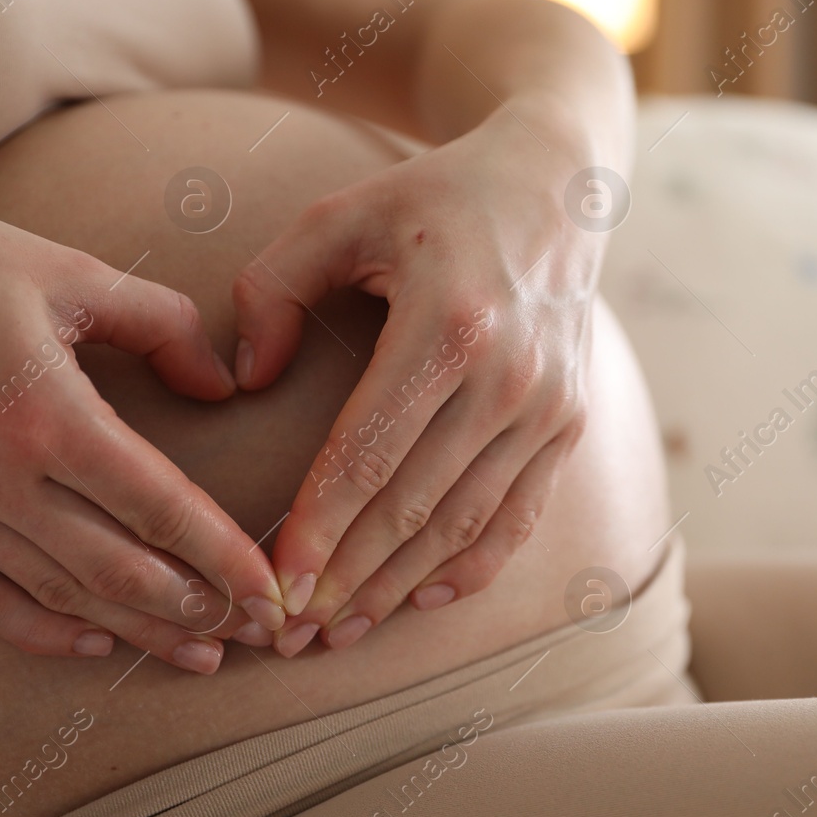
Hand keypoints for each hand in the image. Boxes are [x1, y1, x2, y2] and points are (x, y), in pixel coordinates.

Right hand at [0, 185, 283, 671]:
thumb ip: (161, 325)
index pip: (161, 506)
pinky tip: (93, 647)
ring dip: (137, 630)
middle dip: (199, 608)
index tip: (274, 595)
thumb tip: (222, 388)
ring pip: (60, 595)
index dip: (226, 558)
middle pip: (120, 568)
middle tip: (256, 634)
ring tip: (199, 652)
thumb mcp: (71, 272)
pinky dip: (41, 633)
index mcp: (50, 410)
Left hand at [231, 100, 603, 654]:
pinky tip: (419, 600)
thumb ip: (274, 285)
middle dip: (346, 578)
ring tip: (338, 630)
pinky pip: (519, 517)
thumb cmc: (434, 199)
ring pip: (465, 525)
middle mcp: (511, 376)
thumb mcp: (341, 214)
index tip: (274, 583)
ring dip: (398, 587)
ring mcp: (549, 407)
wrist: (559, 185)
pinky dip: (471, 568)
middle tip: (288, 632)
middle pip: (415, 505)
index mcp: (449, 324)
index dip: (319, 527)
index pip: (370, 452)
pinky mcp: (569, 424)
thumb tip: (247, 378)